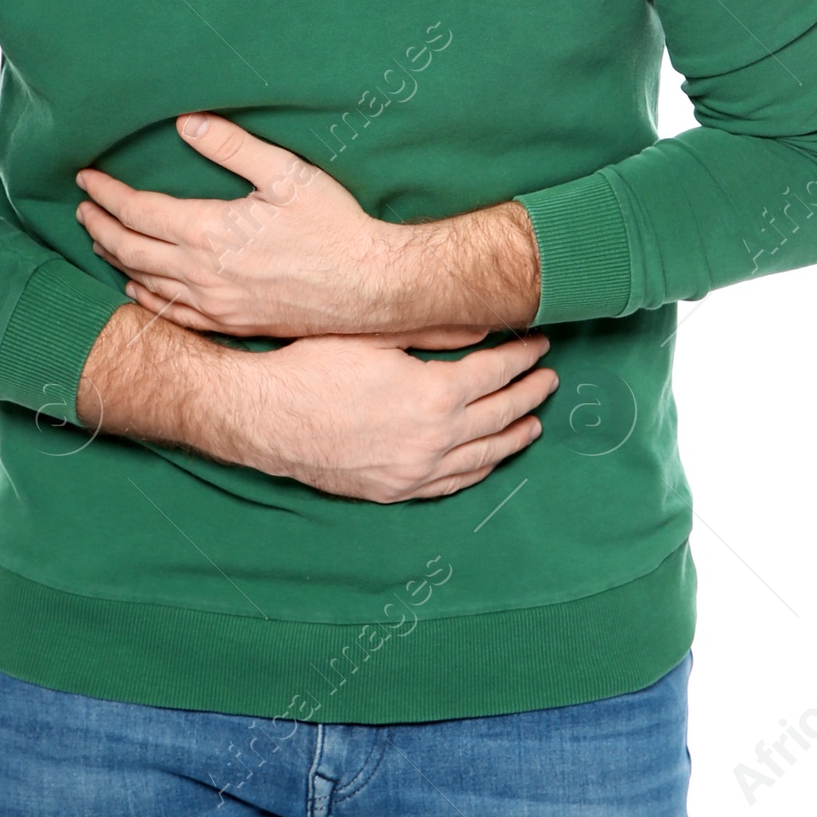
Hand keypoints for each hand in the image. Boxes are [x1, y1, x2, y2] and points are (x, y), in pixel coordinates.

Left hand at [75, 113, 538, 339]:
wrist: (370, 287)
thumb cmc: (334, 227)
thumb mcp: (286, 174)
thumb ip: (232, 146)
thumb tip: (186, 123)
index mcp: (209, 232)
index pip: (138, 211)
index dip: (106, 194)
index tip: (86, 179)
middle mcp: (202, 273)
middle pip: (131, 249)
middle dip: (99, 226)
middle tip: (81, 208)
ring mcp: (215, 304)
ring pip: (145, 283)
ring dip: (116, 259)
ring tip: (99, 241)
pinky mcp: (232, 324)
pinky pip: (173, 315)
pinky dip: (145, 300)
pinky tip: (135, 291)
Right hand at [252, 331, 556, 501]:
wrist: (267, 418)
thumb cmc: (314, 367)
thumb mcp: (375, 334)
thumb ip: (432, 330)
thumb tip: (482, 326)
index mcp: (435, 394)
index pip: (496, 373)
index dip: (522, 357)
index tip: (539, 346)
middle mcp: (435, 439)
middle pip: (500, 415)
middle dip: (529, 394)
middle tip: (549, 380)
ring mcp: (416, 470)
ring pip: (484, 456)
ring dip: (514, 436)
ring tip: (534, 422)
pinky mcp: (396, 490)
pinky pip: (452, 484)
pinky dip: (479, 470)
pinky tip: (490, 460)